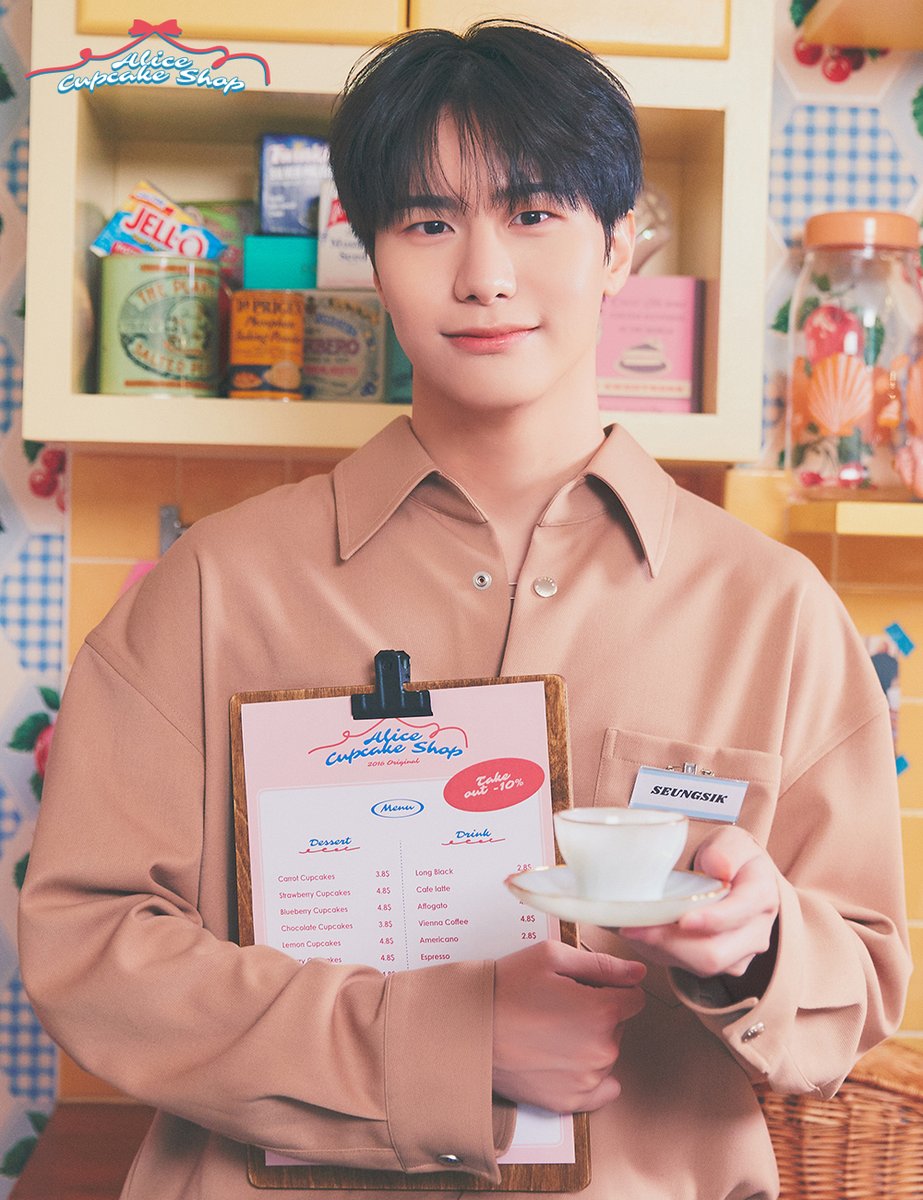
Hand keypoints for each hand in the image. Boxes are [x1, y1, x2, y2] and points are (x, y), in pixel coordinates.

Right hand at [492, 940, 645, 1112]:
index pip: (634, 997)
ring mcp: (588, 1080)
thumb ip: (602, 964)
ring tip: (550, 1029)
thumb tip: (638, 973)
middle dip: (598, 1013)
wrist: (469, 1031)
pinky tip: (563, 1058)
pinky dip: (588, 1074)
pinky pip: (601, 1089)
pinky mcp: (571, 1102)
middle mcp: (602, 1050)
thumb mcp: (551, 957)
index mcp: (602, 1011)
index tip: (585, 987)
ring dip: (589, 1041)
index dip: (610, 987)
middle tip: (559, 1005)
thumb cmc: (506, 988)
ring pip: (606, 1053)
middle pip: (619, 1025)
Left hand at [617, 826, 779, 979]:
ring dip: (663, 950)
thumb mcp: (731, 841)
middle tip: (635, 927)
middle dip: (671, 943)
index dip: (711, 920)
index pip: (739, 913)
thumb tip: (719, 867)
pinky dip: (663, 953)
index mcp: (761, 895)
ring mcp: (741, 953)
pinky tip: (644, 935)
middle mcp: (757, 932)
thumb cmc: (731, 856)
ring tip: (634, 929)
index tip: (682, 919)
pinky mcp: (722, 964)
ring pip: (700, 966)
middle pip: (715, 953)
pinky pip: (690, 968)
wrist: (737, 876)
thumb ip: (725, 851)